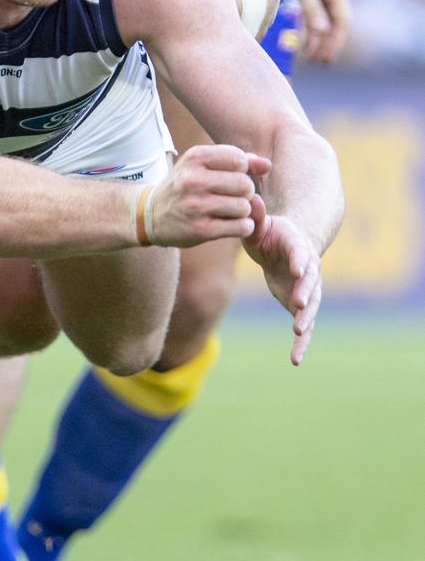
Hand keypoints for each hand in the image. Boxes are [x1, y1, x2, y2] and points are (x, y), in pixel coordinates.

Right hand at [149, 145, 270, 246]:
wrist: (151, 215)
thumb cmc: (184, 186)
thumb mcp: (202, 166)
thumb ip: (237, 162)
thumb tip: (267, 165)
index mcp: (195, 158)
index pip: (239, 159)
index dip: (242, 170)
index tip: (231, 177)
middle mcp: (193, 180)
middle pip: (244, 184)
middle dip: (246, 192)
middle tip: (234, 197)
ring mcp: (196, 206)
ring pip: (244, 207)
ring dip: (244, 211)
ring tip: (232, 211)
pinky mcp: (200, 230)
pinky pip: (240, 227)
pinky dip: (243, 226)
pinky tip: (233, 224)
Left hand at [243, 194, 321, 365]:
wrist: (287, 246)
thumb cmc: (269, 233)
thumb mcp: (260, 226)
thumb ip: (256, 218)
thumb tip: (249, 200)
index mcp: (297, 247)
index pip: (301, 253)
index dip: (301, 260)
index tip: (299, 268)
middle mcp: (308, 269)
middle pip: (310, 283)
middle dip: (305, 293)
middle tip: (298, 305)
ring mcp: (307, 289)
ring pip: (311, 307)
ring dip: (306, 320)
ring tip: (298, 335)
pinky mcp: (301, 306)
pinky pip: (305, 327)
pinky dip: (302, 343)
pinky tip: (296, 360)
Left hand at [288, 0, 350, 62]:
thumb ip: (310, 8)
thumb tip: (322, 33)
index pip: (342, 22)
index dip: (335, 42)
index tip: (325, 60)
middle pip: (337, 22)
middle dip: (329, 43)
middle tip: (319, 63)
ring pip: (326, 18)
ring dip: (320, 37)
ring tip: (311, 57)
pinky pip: (317, 11)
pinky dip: (312, 26)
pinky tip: (304, 39)